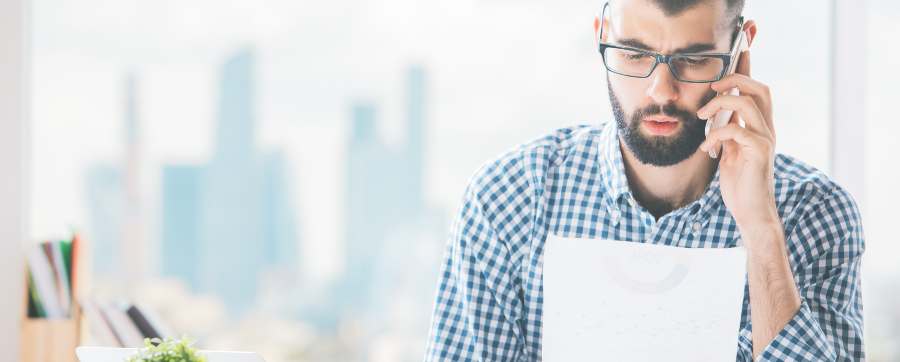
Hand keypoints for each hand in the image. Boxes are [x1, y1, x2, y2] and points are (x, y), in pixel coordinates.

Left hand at [696, 50, 780, 238]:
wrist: (750, 212)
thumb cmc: (738, 184)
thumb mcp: (728, 152)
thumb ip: (726, 131)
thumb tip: (715, 114)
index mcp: (760, 126)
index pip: (757, 89)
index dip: (747, 68)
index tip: (738, 51)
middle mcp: (767, 129)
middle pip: (759, 87)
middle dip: (733, 79)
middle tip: (710, 90)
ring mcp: (765, 140)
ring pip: (747, 102)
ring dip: (719, 104)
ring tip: (702, 118)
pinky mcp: (759, 153)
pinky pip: (737, 130)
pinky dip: (716, 134)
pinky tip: (706, 149)